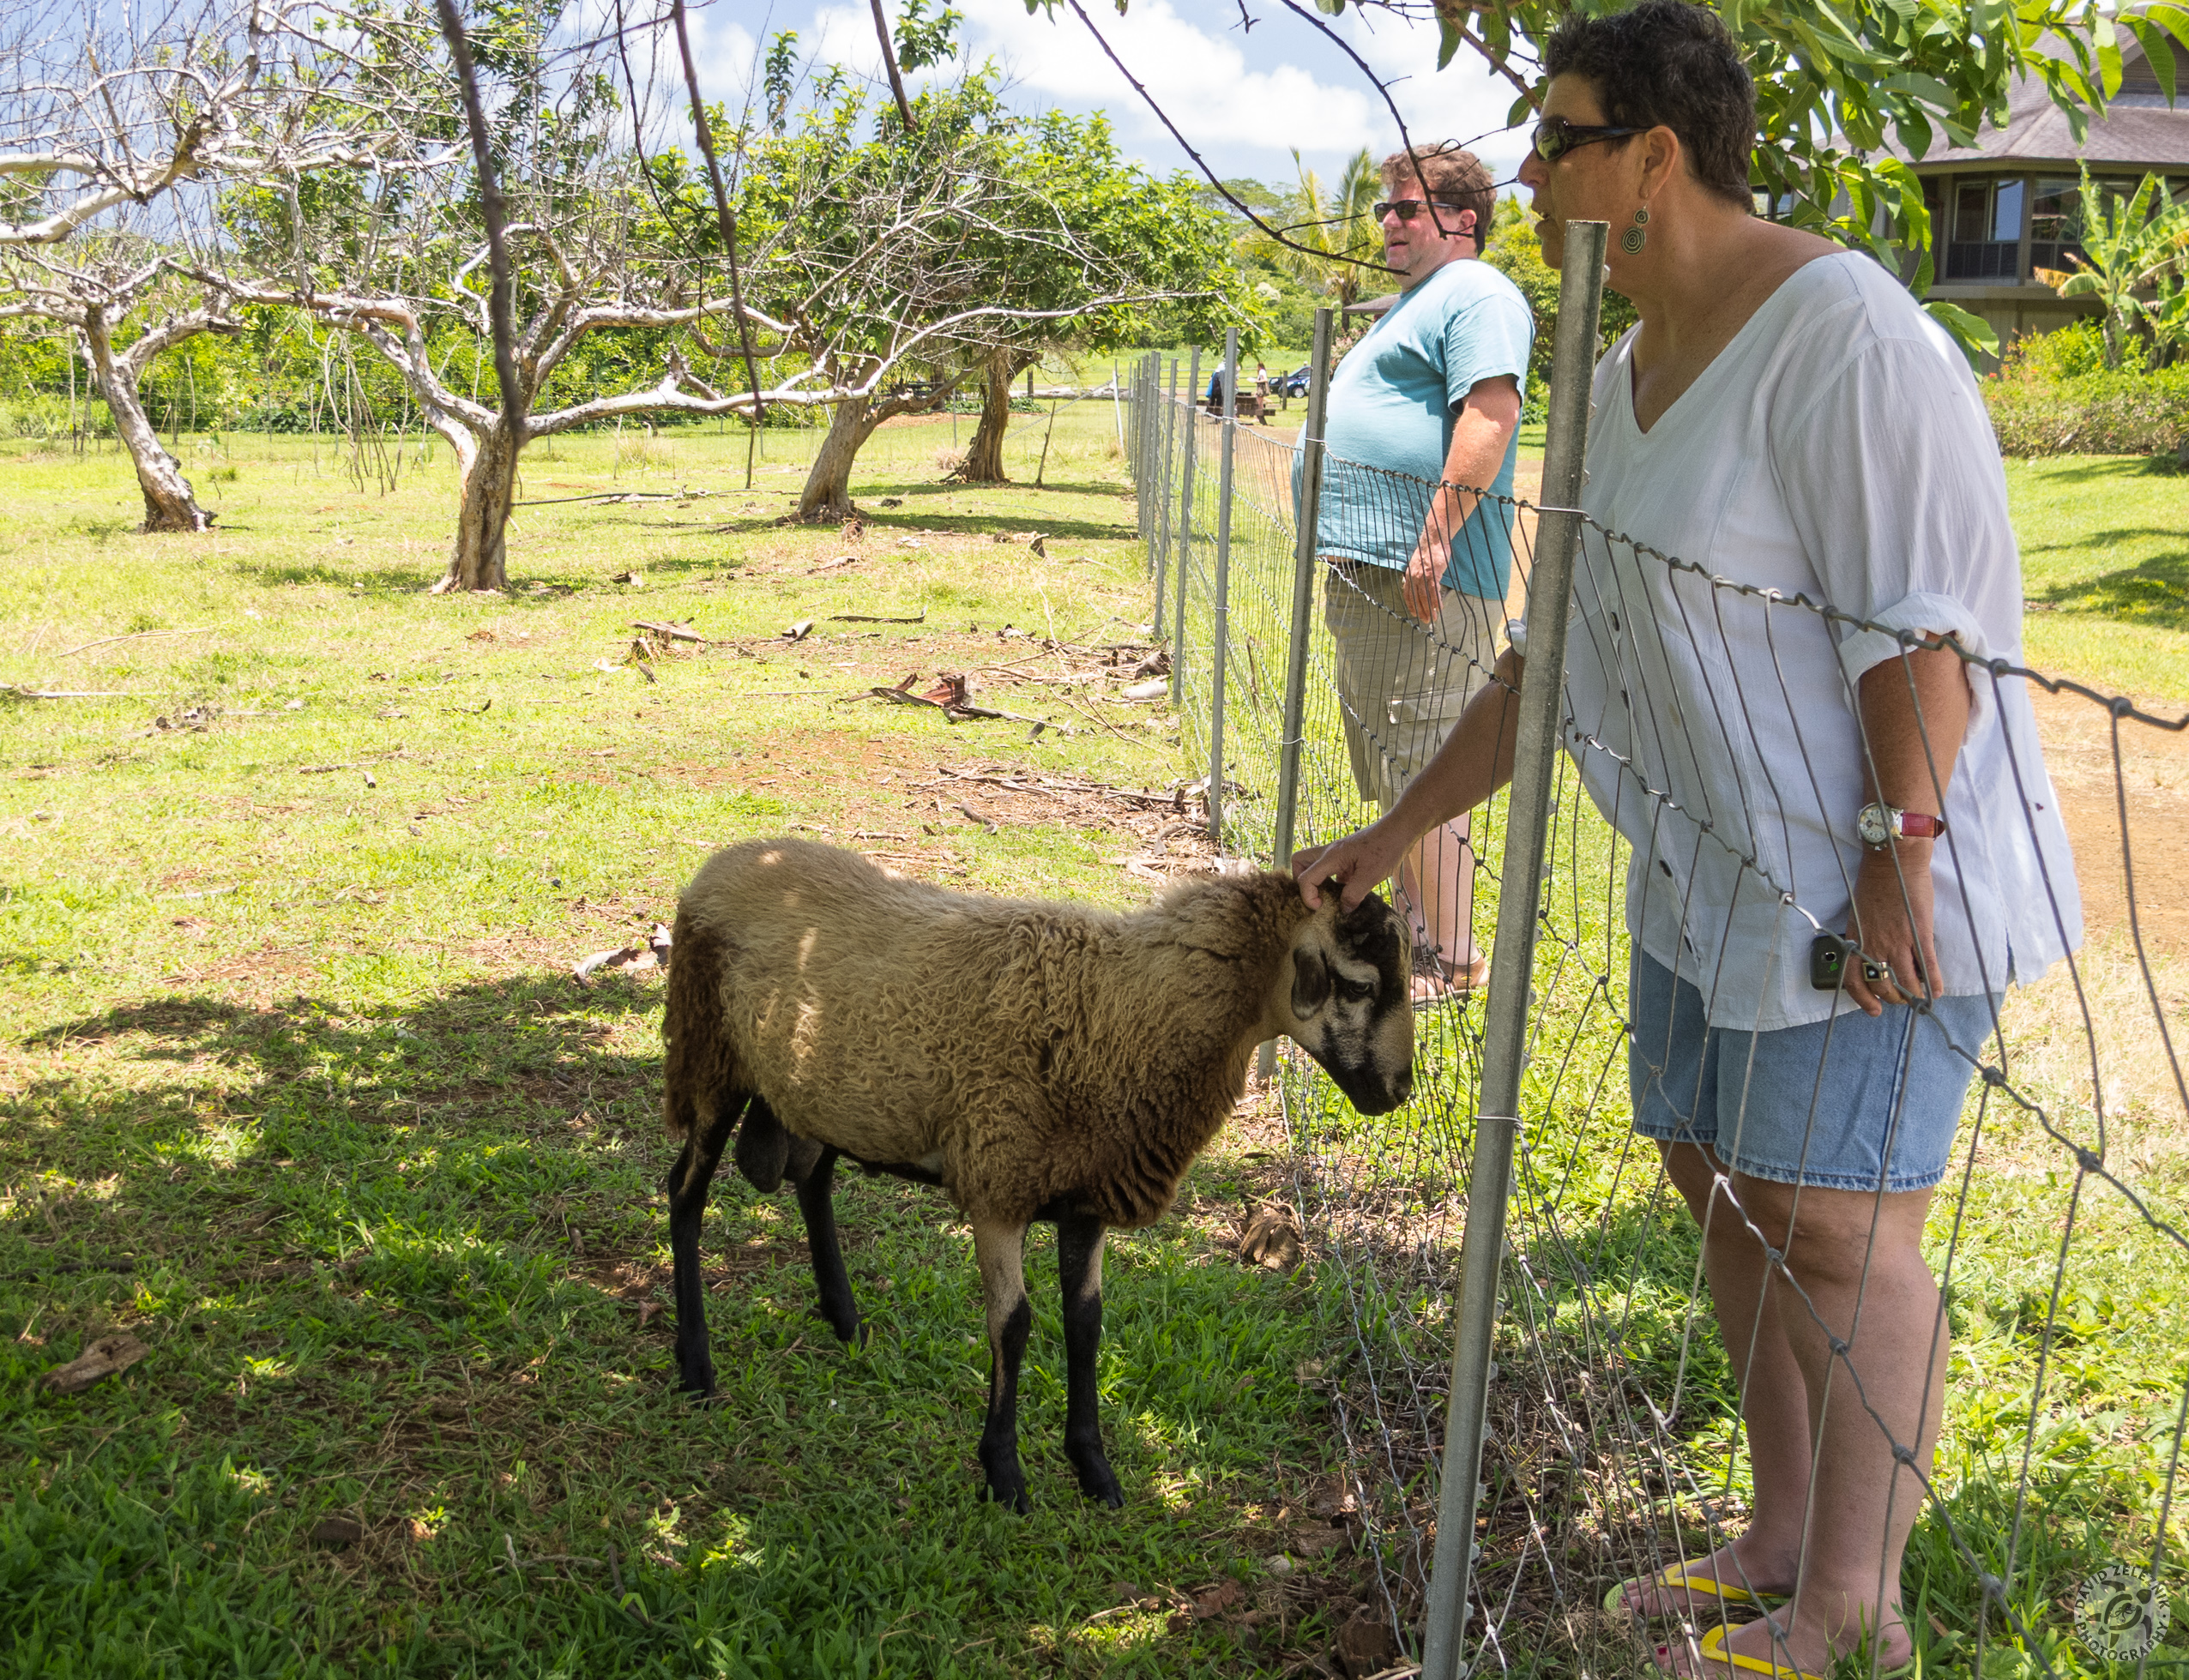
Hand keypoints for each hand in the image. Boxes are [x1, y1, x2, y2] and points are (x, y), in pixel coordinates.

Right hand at [1294, 820, 1408, 912]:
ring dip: (1314, 880)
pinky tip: (1344, 891)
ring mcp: (1336, 854)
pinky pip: (1328, 869)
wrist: (1398, 832)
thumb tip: (1343, 910)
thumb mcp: (1371, 875)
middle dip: (1302, 882)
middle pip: (1299, 863)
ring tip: (1327, 896)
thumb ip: (1354, 894)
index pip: (1305, 878)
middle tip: (1316, 896)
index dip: (1308, 897)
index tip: (1320, 908)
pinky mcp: (1345, 857)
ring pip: (1312, 864)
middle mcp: (1329, 853)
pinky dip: (1329, 880)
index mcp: (1331, 857)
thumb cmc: (1385, 849)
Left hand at [1402, 536, 1444, 623]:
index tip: (1415, 614)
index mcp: (1409, 575)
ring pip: (1424, 597)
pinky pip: (1434, 591)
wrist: (1434, 539)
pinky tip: (1439, 607)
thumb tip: (1420, 584)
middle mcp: (1414, 577)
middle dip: (1421, 611)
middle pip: (1416, 598)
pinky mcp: (1432, 574)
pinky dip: (1436, 601)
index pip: (1407, 594)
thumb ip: (1418, 574)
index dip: (1411, 605)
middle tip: (1426, 620)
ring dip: (1429, 609)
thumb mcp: (1419, 564)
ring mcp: (1423, 576)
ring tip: (1433, 618)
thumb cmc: (1429, 551)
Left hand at [1842, 844, 1938, 1016]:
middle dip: (1894, 998)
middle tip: (1902, 999)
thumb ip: (1865, 936)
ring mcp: (1897, 940)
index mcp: (1857, 939)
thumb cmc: (1874, 884)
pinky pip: (1927, 966)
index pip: (1854, 979)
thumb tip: (1873, 956)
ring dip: (1914, 994)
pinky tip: (1937, 991)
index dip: (1863, 999)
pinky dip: (1933, 982)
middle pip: (1882, 985)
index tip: (1873, 1010)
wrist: (1892, 862)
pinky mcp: (1919, 933)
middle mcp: (1875, 944)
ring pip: (1906, 981)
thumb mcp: (1859, 914)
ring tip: (1920, 997)